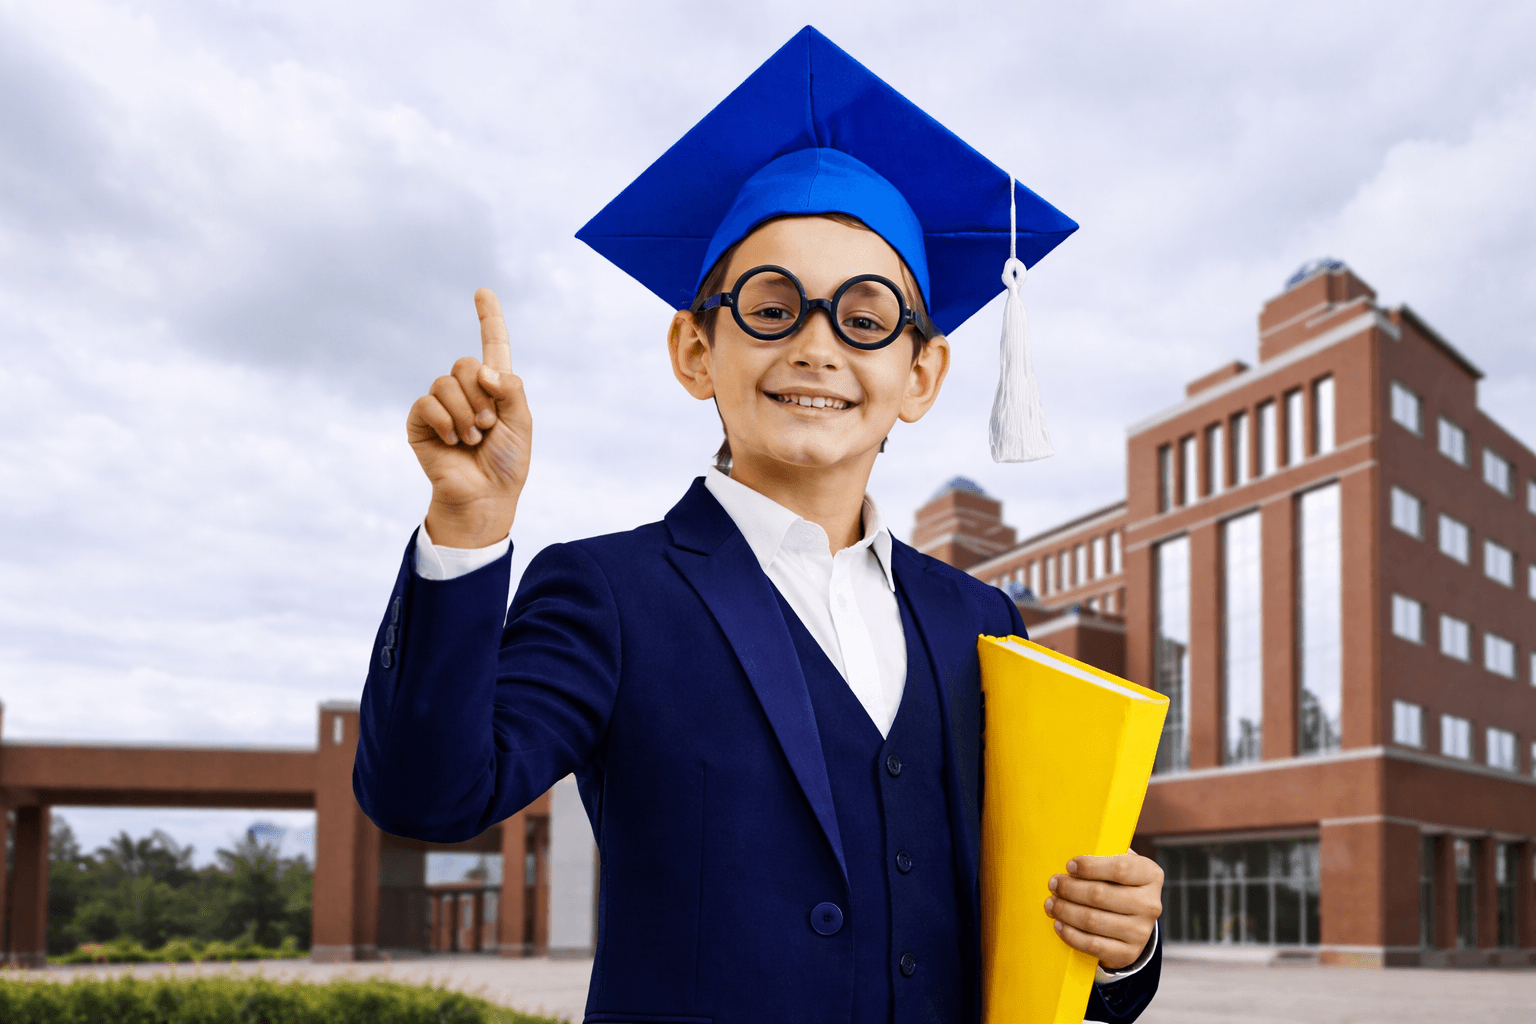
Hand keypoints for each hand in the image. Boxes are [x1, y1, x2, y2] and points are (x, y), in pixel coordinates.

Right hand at [407, 289, 532, 547]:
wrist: (485, 496)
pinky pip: (427, 404)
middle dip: (480, 397)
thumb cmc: (507, 462)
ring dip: (464, 415)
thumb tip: (482, 369)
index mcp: (495, 387)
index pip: (492, 344)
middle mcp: (466, 391)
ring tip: (472, 439)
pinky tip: (452, 442)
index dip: (489, 318)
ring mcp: (440, 405)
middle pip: (463, 364)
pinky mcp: (420, 422)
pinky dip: (445, 423)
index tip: (482, 292)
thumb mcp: (522, 423)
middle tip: (488, 427)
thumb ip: (511, 390)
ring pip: (445, 384)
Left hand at [1043, 852, 1161, 969]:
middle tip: (1053, 884)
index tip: (1069, 865)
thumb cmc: (1118, 883)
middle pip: (1100, 895)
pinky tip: (1058, 924)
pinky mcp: (1128, 953)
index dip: (1090, 866)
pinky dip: (1071, 934)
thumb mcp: (1119, 863)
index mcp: (1150, 875)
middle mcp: (1150, 904)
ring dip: (1065, 911)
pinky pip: (1093, 945)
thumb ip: (1103, 853)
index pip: (1119, 868)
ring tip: (1050, 903)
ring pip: (1093, 921)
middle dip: (1070, 889)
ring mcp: (1141, 931)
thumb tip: (1070, 844)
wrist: (1134, 921)